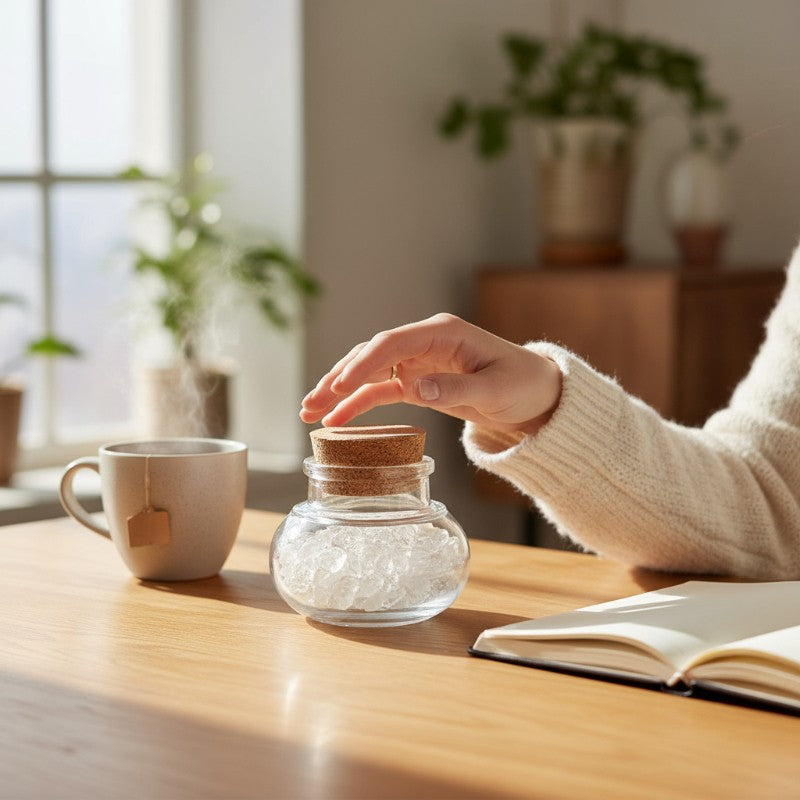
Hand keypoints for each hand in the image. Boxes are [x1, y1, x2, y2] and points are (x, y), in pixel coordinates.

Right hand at [300, 313, 561, 433]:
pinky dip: (358, 404)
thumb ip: (457, 387)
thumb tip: (416, 385)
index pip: (392, 342)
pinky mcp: (418, 382)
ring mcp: (418, 362)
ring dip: (340, 391)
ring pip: (369, 372)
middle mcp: (424, 343)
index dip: (364, 363)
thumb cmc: (522, 384)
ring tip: (310, 411)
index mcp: (443, 332)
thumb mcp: (495, 389)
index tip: (342, 386)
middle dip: (340, 377)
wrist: (536, 394)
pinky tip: (335, 420)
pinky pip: (381, 391)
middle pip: (372, 354)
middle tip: (313, 401)